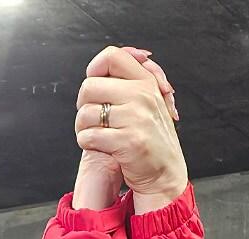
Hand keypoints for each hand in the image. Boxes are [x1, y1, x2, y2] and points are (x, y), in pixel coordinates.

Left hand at [74, 46, 186, 212]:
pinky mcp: (128, 141)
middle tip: (92, 118)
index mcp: (146, 82)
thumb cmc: (152, 139)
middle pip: (89, 86)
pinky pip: (89, 136)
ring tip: (95, 134)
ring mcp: (136, 118)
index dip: (94, 69)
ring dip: (82, 128)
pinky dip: (87, 143)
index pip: (112, 56)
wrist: (166, 174)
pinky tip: (99, 147)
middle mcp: (142, 96)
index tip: (95, 89)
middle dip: (83, 105)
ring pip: (85, 113)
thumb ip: (134, 77)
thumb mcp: (151, 101)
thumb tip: (122, 54)